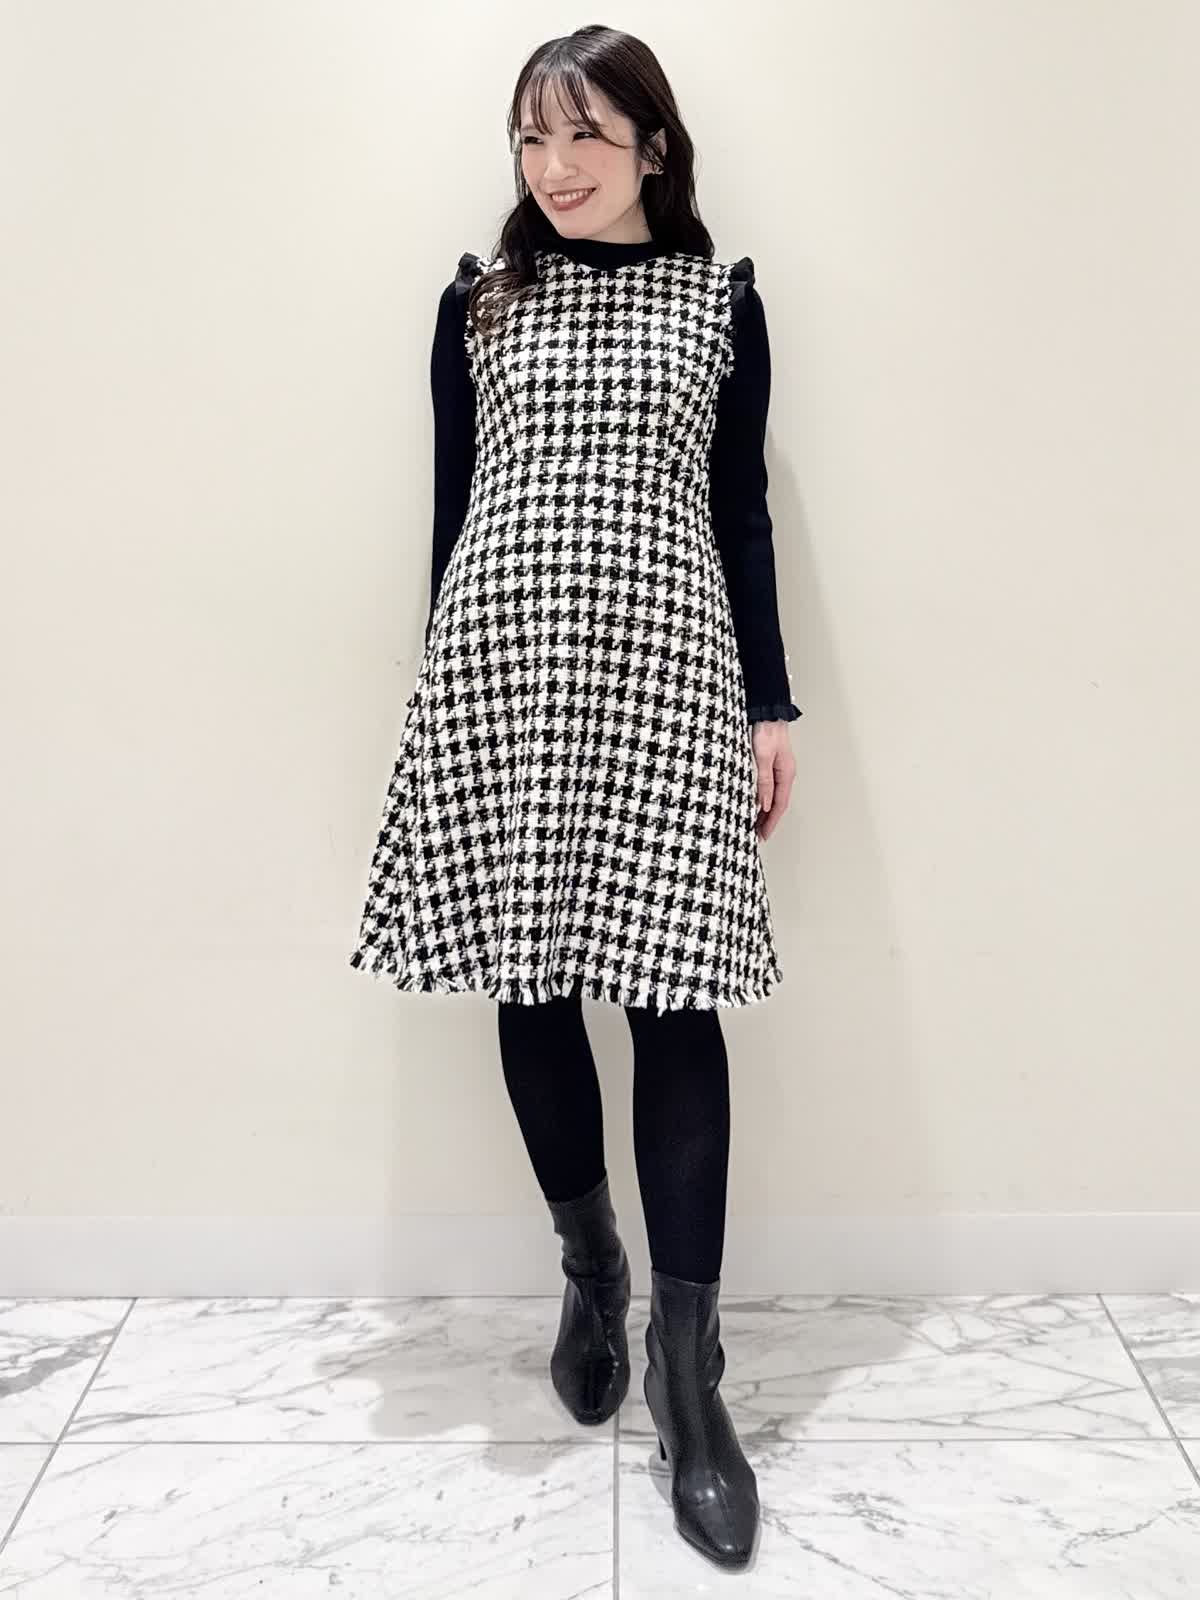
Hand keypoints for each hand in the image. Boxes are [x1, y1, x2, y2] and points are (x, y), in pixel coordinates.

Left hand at [751, 720, 795, 841]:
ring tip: (756, 824)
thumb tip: (764, 804)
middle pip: (778, 804)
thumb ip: (764, 782)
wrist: (767, 713)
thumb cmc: (767, 731)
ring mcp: (780, 770)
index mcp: (786, 774)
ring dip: (766, 812)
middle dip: (769, 821)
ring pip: (774, 797)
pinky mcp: (772, 765)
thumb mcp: (763, 758)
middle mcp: (785, 774)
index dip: (771, 821)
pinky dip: (763, 799)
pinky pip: (770, 788)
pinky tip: (756, 804)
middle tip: (758, 835)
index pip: (779, 805)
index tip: (763, 834)